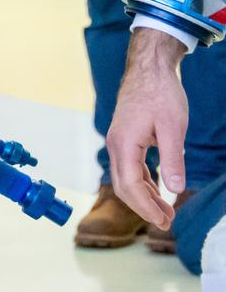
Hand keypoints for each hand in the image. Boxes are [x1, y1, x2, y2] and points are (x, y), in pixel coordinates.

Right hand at [106, 27, 188, 228]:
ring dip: (145, 196)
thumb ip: (172, 159)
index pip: (130, 185)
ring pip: (126, 178)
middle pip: (123, 186)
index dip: (146, 207)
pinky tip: (158, 189)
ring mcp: (118, 142)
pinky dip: (143, 182)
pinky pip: (130, 167)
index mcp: (124, 144)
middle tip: (167, 222)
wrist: (148, 69)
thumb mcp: (173, 127)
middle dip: (144, 207)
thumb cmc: (161, 94)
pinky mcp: (125, 138)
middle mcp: (116, 145)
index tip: (164, 221)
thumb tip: (175, 190)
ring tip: (166, 211)